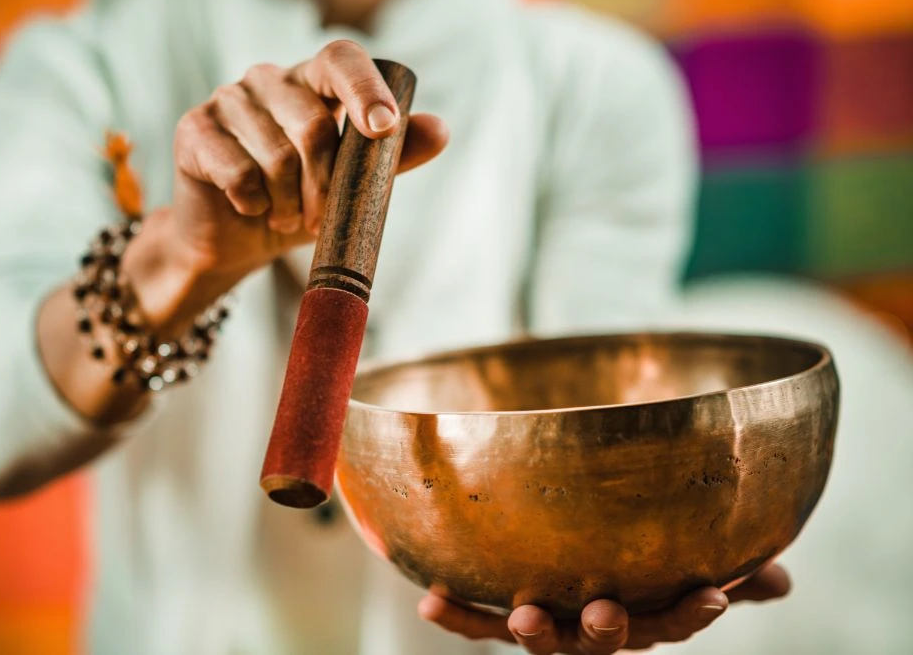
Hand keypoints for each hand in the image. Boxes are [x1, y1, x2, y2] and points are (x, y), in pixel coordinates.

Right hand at [169, 39, 447, 280]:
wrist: (233, 240)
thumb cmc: (297, 203)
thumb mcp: (351, 187)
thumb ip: (390, 158)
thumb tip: (440, 130)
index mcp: (312, 83)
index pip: (342, 60)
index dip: (366, 89)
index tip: (384, 128)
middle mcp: (268, 79)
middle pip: (314, 126)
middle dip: (325, 186)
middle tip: (318, 216)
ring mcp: (228, 99)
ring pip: (276, 156)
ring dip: (289, 202)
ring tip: (285, 216)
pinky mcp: (194, 129)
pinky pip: (238, 173)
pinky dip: (253, 203)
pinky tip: (250, 208)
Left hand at [419, 563, 790, 653]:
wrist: (576, 586)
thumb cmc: (643, 574)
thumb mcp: (688, 571)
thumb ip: (732, 571)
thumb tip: (781, 578)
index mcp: (642, 616)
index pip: (676, 620)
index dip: (695, 613)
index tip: (715, 595)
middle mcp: (594, 627)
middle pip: (605, 639)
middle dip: (605, 630)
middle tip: (605, 614)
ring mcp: (548, 624)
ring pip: (543, 638)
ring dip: (532, 630)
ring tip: (523, 616)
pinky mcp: (502, 615)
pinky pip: (477, 621)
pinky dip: (456, 615)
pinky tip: (429, 597)